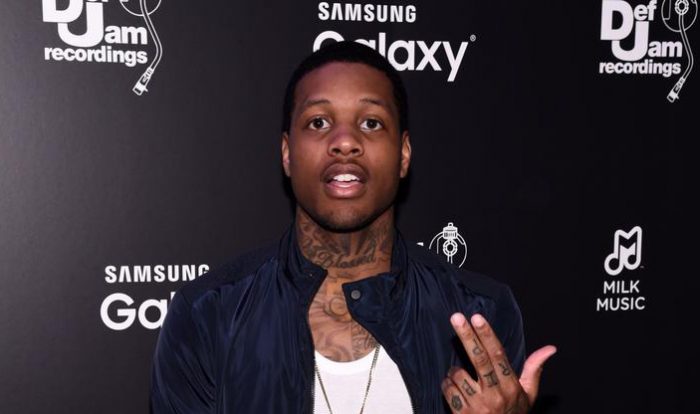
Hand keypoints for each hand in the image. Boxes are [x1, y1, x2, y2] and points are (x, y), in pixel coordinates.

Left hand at [441, 313, 555, 412]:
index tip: (477, 317)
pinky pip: (448, 389)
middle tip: (456, 316)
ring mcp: (477, 405)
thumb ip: (534, 369)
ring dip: (454, 370)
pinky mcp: (461, 413)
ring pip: (458, 374)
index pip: (498, 355)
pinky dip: (447, 384)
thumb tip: (550, 348)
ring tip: (460, 375)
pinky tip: (455, 387)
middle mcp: (494, 394)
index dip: (487, 335)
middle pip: (479, 359)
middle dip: (467, 336)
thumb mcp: (528, 395)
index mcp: (511, 386)